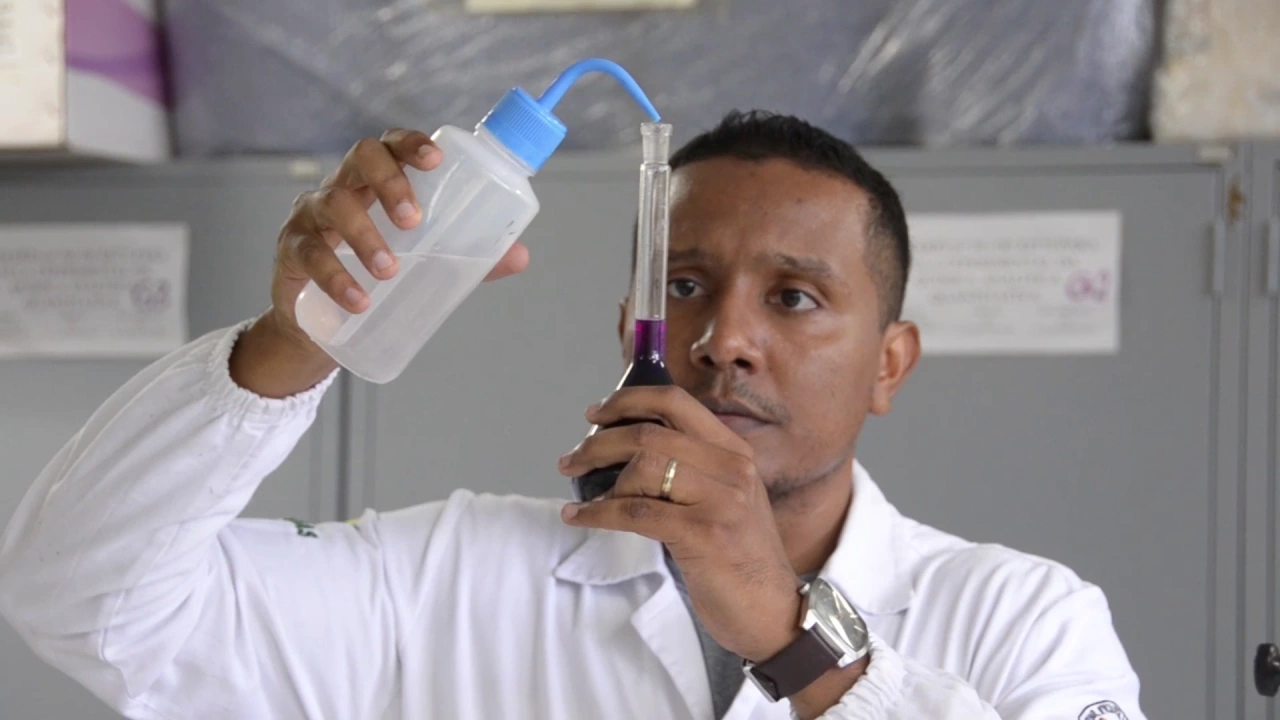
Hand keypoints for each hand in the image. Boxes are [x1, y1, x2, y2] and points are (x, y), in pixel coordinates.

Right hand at [230, 129, 529, 396]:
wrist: (324, 327)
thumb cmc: (378, 276)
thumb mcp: (426, 263)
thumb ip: (469, 256)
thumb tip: (520, 256)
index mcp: (377, 182)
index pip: (391, 144)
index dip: (410, 143)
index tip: (436, 158)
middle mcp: (343, 187)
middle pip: (361, 157)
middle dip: (390, 182)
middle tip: (414, 220)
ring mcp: (312, 215)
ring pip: (333, 204)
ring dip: (364, 235)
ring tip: (389, 270)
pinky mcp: (292, 250)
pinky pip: (309, 253)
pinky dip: (336, 277)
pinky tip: (359, 301)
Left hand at [556, 386, 803, 662]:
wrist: (773, 611)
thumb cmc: (739, 558)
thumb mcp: (727, 499)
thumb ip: (692, 469)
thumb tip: (625, 448)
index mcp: (735, 452)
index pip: (676, 402)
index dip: (628, 400)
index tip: (595, 414)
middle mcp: (732, 467)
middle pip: (650, 433)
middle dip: (598, 443)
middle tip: (571, 460)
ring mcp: (722, 499)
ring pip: (642, 468)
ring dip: (599, 480)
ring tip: (580, 494)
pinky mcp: (705, 533)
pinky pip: (635, 512)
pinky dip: (598, 513)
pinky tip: (579, 517)